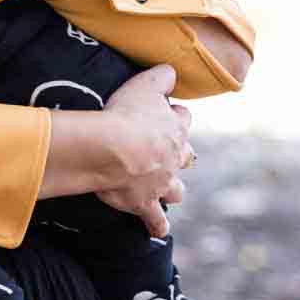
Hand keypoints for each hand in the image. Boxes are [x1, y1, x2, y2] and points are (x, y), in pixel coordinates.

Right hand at [97, 65, 191, 234]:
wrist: (113, 149)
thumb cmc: (127, 114)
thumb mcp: (145, 84)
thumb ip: (162, 76)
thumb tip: (171, 70)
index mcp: (175, 130)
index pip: (183, 120)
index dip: (174, 116)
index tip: (165, 113)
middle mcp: (174, 159)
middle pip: (185, 158)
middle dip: (180, 156)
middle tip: (166, 153)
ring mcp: (162, 184)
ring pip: (176, 191)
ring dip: (172, 190)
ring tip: (165, 191)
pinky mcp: (145, 203)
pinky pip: (155, 220)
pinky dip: (156, 225)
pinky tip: (156, 229)